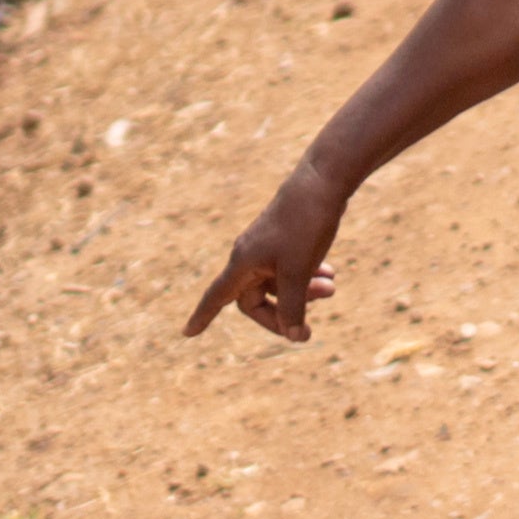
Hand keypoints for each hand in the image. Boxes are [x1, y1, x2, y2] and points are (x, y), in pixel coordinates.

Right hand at [185, 164, 351, 341]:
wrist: (322, 182)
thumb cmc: (304, 225)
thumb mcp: (298, 272)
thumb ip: (293, 307)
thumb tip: (293, 336)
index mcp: (243, 263)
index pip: (216, 297)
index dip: (202, 316)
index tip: (187, 333)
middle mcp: (250, 255)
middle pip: (255, 299)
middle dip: (283, 313)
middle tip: (309, 331)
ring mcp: (268, 246)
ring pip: (279, 283)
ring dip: (303, 293)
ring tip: (331, 287)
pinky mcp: (285, 237)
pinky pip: (290, 267)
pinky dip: (308, 275)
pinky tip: (330, 273)